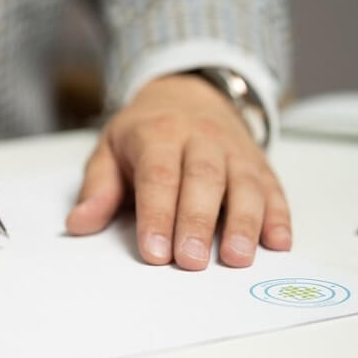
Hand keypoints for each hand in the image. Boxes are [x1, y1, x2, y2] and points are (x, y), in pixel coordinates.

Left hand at [66, 74, 291, 269]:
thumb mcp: (109, 150)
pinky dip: (278, 216)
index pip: (158, 176)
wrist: (188, 94)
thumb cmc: (144, 133)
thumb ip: (98, 189)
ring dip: (243, 222)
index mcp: (158, 135)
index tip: (154, 252)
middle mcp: (201, 138)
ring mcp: (234, 150)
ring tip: (237, 258)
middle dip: (197, 222)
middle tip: (191, 262)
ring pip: (243, 183)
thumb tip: (79, 224)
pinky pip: (272, 187)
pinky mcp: (259, 163)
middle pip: (203, 179)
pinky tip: (278, 243)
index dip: (157, 215)